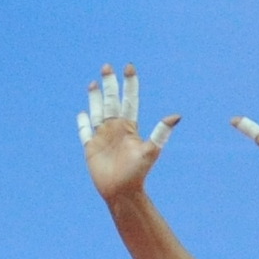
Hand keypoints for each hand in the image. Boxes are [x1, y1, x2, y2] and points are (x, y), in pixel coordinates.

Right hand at [79, 66, 174, 198]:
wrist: (122, 192)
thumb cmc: (138, 173)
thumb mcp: (151, 151)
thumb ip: (161, 132)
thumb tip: (176, 116)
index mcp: (129, 126)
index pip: (129, 100)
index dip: (129, 84)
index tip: (129, 68)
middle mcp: (116, 128)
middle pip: (111, 101)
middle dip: (109, 84)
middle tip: (107, 66)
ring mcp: (103, 137)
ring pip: (97, 112)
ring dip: (95, 98)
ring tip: (93, 83)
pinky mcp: (91, 148)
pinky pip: (85, 132)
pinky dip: (82, 123)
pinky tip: (82, 113)